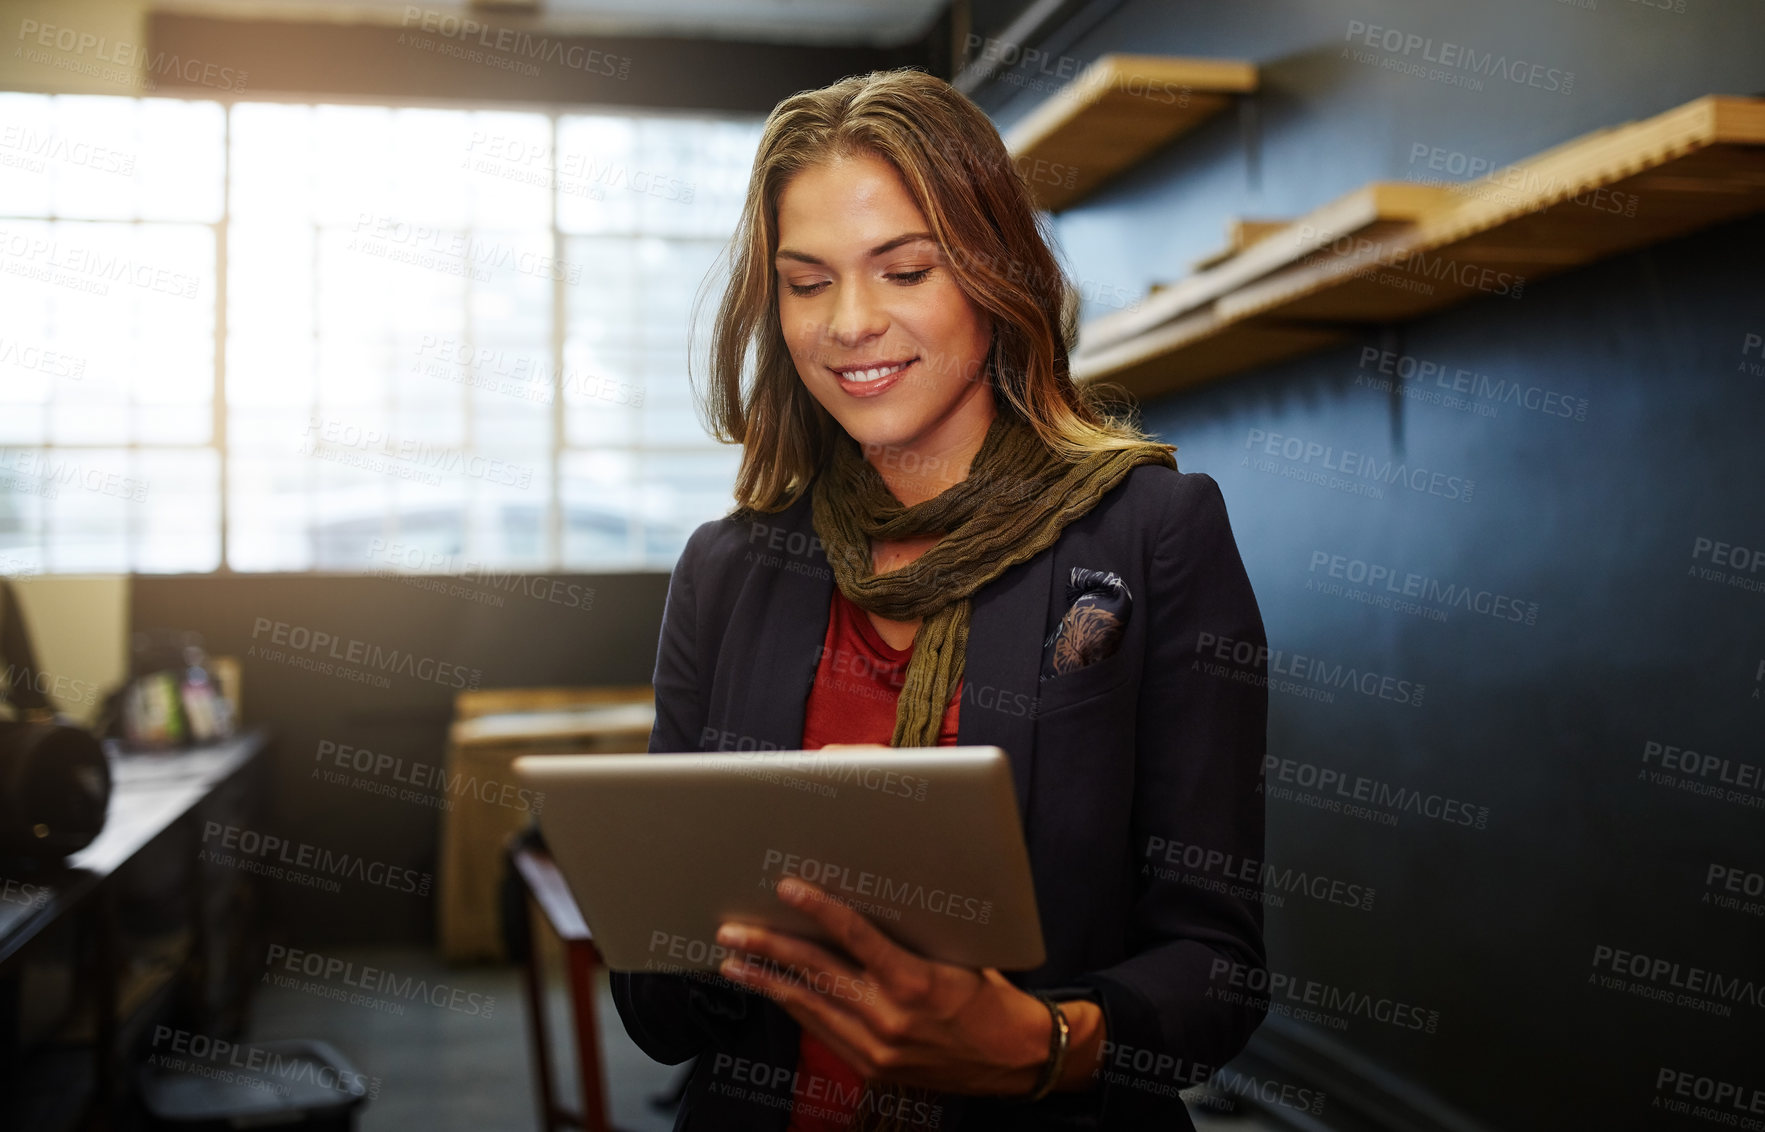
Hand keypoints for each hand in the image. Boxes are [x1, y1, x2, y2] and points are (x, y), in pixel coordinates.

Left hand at [713, 876, 1103, 1096]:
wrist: (1018, 1058)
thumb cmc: (992, 996)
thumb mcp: (958, 955)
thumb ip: (911, 936)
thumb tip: (867, 900)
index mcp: (915, 981)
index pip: (854, 936)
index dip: (817, 908)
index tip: (787, 887)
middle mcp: (890, 1017)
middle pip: (816, 974)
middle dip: (768, 949)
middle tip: (731, 930)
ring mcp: (877, 1048)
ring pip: (809, 1006)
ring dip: (767, 982)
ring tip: (732, 963)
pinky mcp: (873, 1069)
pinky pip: (822, 1031)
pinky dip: (796, 1007)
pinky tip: (774, 992)